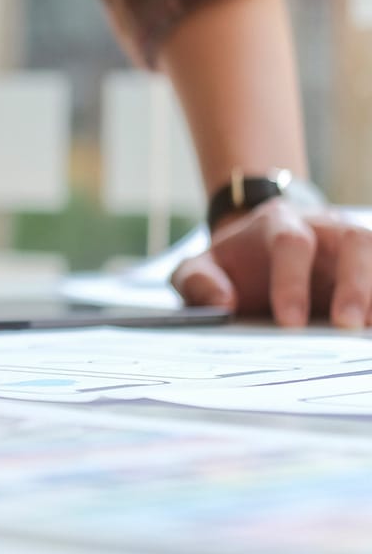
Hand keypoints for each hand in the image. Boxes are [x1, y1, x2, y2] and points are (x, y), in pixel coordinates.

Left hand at [171, 199, 371, 327]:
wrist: (256, 247)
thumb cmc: (232, 264)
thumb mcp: (200, 268)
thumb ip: (199, 282)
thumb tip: (221, 304)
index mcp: (278, 222)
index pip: (290, 243)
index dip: (292, 281)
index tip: (288, 323)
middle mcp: (324, 227)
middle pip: (352, 242)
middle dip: (354, 284)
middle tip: (346, 326)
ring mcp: (350, 243)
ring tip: (369, 330)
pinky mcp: (365, 263)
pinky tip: (371, 328)